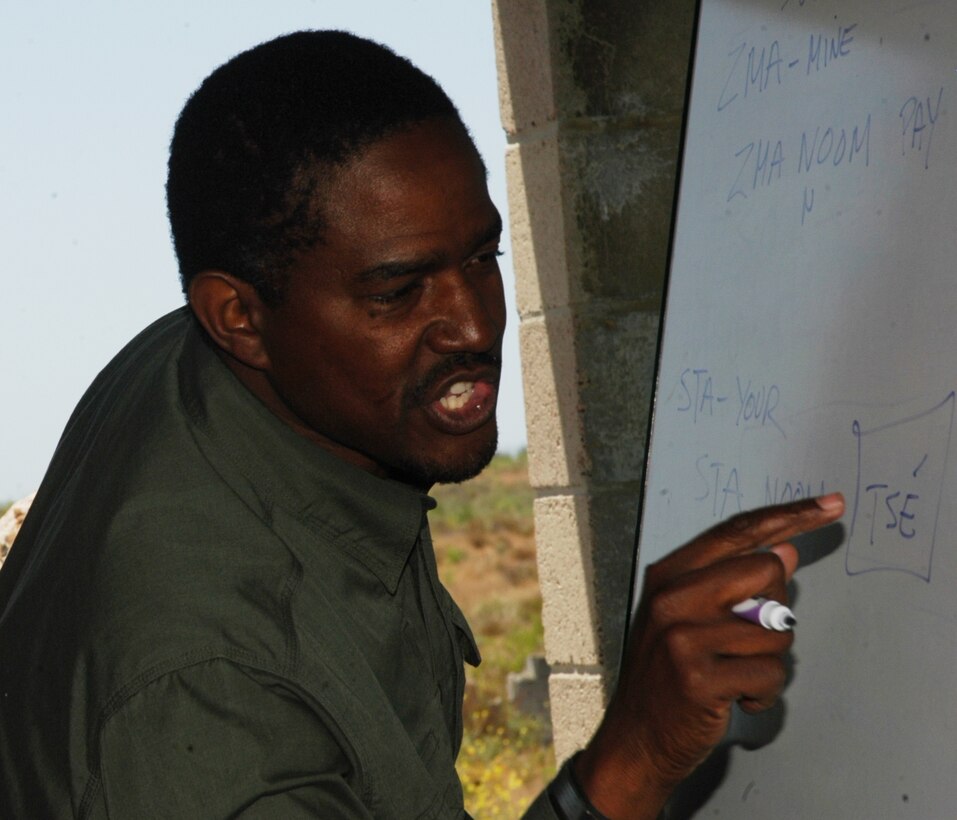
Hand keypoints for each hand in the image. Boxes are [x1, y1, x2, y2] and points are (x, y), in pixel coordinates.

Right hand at [574, 493, 844, 819]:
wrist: (636, 737)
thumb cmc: (668, 675)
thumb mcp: (690, 618)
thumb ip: (733, 582)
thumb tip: (786, 551)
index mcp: (669, 575)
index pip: (739, 532)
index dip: (790, 516)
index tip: (831, 505)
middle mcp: (672, 597)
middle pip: (767, 571)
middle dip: (777, 608)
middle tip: (748, 638)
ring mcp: (682, 636)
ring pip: (776, 629)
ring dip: (770, 661)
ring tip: (736, 675)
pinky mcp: (698, 676)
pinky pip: (770, 674)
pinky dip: (764, 693)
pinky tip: (737, 698)